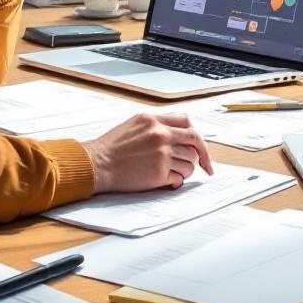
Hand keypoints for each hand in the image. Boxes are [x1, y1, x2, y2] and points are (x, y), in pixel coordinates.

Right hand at [87, 112, 213, 193]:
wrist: (97, 164)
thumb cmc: (111, 147)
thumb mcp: (133, 124)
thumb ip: (155, 124)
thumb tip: (176, 131)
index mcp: (153, 120)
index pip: (187, 122)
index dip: (195, 135)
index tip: (199, 145)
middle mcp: (160, 135)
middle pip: (195, 142)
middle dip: (203, 155)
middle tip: (205, 166)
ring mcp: (161, 154)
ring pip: (190, 162)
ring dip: (187, 170)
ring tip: (176, 173)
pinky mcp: (159, 173)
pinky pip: (179, 178)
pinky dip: (178, 182)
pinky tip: (170, 182)